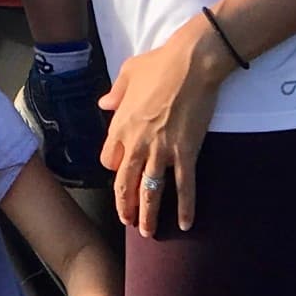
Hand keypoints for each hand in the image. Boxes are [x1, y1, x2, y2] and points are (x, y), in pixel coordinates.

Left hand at [98, 16, 231, 235]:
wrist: (191, 62)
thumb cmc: (160, 63)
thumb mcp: (128, 72)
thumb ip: (115, 92)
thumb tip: (104, 102)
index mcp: (120, 125)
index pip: (110, 160)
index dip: (115, 171)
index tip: (121, 176)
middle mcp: (137, 143)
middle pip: (125, 184)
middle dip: (125, 207)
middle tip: (128, 222)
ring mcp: (161, 151)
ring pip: (150, 192)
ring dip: (148, 216)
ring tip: (148, 233)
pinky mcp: (186, 153)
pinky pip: (184, 187)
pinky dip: (186, 208)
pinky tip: (186, 225)